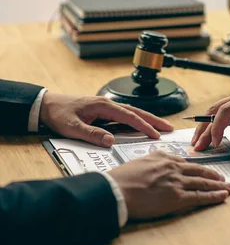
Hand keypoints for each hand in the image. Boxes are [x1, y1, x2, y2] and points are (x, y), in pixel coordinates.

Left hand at [39, 93, 172, 146]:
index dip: (144, 126)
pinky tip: (143, 126)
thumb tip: (110, 141)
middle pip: (136, 112)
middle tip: (169, 128)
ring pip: (132, 112)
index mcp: (103, 106)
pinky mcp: (103, 111)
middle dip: (154, 120)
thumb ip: (91, 134)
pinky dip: (137, 120)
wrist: (46, 105)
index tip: (156, 135)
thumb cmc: (58, 114)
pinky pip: (125, 116)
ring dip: (147, 119)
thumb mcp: (71, 127)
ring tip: (162, 127)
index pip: (129, 116)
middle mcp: (107, 104)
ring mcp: (106, 106)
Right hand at [110, 151, 229, 220]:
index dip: (199, 167)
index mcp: (165, 158)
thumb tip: (158, 156)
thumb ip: (153, 157)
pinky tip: (223, 196)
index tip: (206, 170)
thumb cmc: (123, 178)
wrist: (116, 190)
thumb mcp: (140, 160)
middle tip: (224, 178)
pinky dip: (214, 196)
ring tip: (229, 187)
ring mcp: (176, 182)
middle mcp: (173, 168)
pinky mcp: (176, 198)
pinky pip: (200, 196)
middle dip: (214, 175)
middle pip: (200, 171)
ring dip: (219, 185)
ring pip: (203, 183)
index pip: (187, 162)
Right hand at [192, 87, 229, 161]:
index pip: (226, 110)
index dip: (217, 127)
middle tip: (197, 146)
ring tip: (197, 141)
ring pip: (216, 110)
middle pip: (217, 110)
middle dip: (205, 128)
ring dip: (206, 126)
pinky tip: (206, 134)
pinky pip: (222, 111)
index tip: (214, 143)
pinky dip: (213, 123)